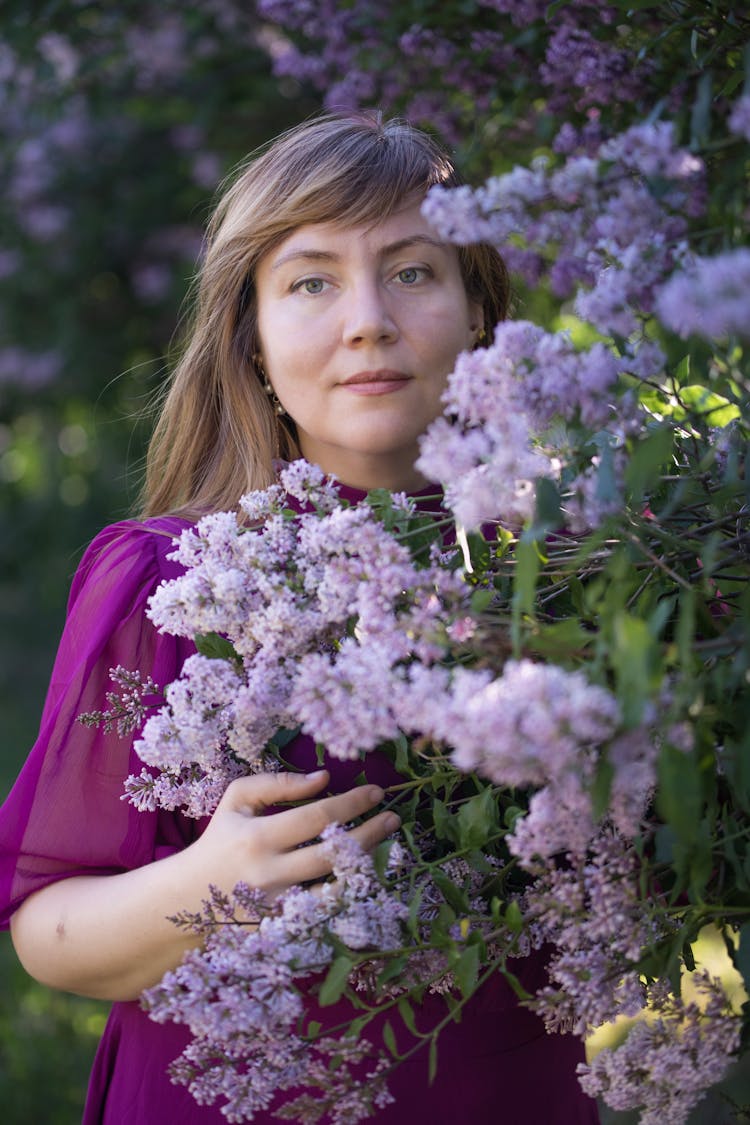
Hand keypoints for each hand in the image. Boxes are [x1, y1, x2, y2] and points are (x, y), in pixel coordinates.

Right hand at [190, 769, 399, 900]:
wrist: (189, 898)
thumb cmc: (220, 839)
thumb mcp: (237, 800)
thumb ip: (277, 783)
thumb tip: (323, 778)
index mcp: (258, 837)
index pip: (317, 817)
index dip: (352, 803)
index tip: (376, 791)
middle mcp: (269, 874)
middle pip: (332, 855)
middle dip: (369, 833)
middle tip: (392, 816)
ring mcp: (277, 907)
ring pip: (334, 890)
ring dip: (367, 866)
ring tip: (388, 844)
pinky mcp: (281, 930)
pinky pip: (325, 914)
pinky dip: (349, 894)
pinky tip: (366, 874)